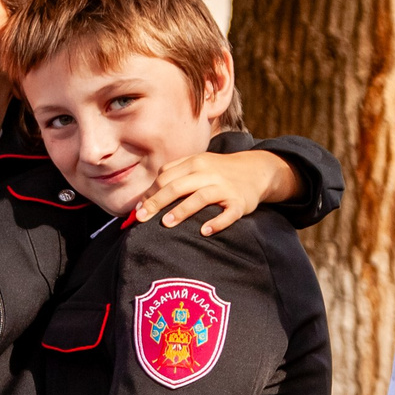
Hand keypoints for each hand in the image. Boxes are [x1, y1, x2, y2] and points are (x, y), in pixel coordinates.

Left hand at [133, 149, 290, 235]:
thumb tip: (145, 198)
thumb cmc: (218, 171)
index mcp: (194, 163)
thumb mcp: (197, 165)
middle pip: (177, 186)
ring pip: (200, 197)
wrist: (256, 170)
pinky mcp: (239, 202)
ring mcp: (225, 187)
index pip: (166, 176)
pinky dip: (218, 222)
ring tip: (166, 223)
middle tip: (142, 218)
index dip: (150, 193)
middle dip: (157, 202)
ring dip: (182, 210)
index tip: (138, 209)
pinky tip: (205, 231)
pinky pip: (228, 213)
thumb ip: (174, 176)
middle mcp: (208, 172)